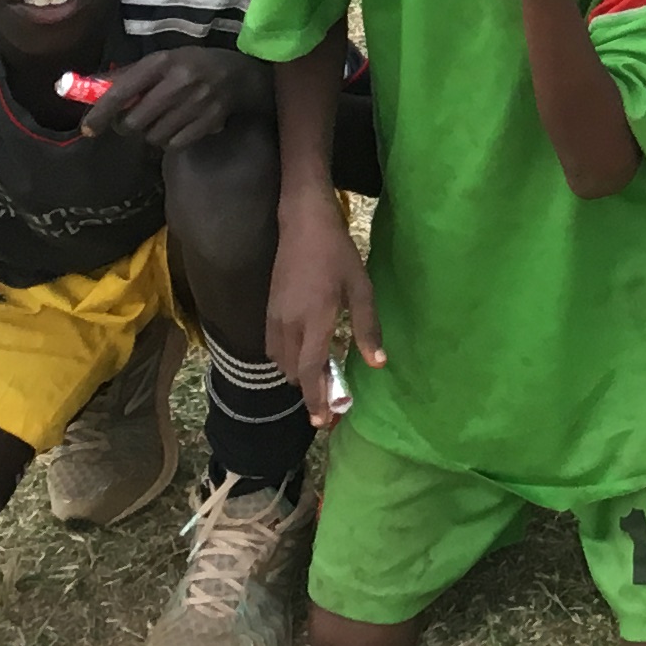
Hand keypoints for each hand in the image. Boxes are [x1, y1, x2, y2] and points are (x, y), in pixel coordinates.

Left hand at [81, 45, 261, 150]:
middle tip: (132, 122)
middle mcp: (178, 82)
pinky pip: (174, 144)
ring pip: (153, 137)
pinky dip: (170, 141)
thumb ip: (126, 76)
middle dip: (128, 126)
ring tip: (160, 121)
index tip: (88, 129)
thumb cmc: (191, 66)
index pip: (121, 91)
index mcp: (161, 63)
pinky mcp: (209, 122)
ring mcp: (196, 104)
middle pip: (134, 121)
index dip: (100, 113)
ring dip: (151, 134)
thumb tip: (87, 87)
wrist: (239, 75)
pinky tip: (178, 127)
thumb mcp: (161, 61)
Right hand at [266, 196, 377, 418]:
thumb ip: (367, 328)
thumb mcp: (361, 289)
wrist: (302, 225)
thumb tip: (377, 364)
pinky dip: (287, 360)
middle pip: (293, 373)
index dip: (316, 399)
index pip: (310, 371)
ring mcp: (275, 318)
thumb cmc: (338, 255)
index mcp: (315, 320)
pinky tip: (304, 357)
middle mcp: (290, 324)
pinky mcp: (268, 311)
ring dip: (297, 376)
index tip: (322, 421)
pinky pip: (273, 348)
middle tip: (329, 403)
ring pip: (280, 362)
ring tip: (319, 381)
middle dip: (309, 392)